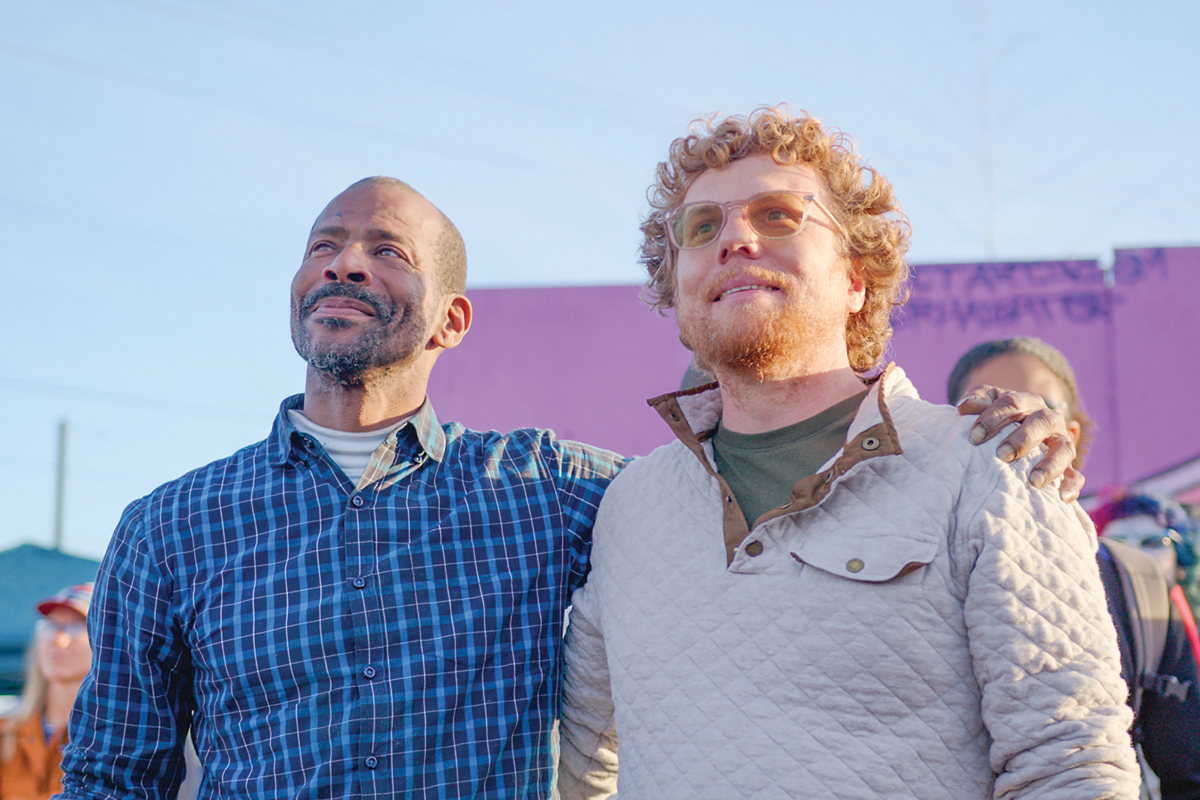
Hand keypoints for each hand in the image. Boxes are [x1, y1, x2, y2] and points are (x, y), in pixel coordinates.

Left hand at [956, 385, 1083, 501]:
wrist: (1012, 433)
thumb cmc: (994, 420)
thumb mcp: (985, 405)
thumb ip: (977, 401)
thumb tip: (965, 406)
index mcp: (1027, 402)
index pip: (1013, 403)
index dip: (993, 418)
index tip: (974, 437)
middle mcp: (1048, 420)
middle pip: (1043, 422)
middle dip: (1023, 439)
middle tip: (1002, 455)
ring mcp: (1061, 443)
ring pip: (1065, 449)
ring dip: (1051, 464)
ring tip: (1034, 481)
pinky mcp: (1068, 466)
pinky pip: (1076, 476)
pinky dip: (1071, 486)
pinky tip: (1060, 498)